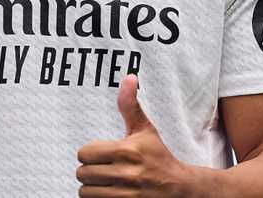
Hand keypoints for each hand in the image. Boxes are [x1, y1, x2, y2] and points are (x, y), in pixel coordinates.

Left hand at [76, 74, 193, 196]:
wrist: (180, 188)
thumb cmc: (159, 157)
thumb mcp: (145, 130)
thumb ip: (130, 105)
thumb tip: (129, 77)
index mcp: (126, 151)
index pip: (84, 153)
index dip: (89, 153)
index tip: (99, 154)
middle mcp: (125, 174)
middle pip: (82, 173)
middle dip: (89, 170)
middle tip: (102, 168)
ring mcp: (125, 195)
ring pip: (85, 192)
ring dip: (92, 187)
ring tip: (105, 181)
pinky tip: (109, 191)